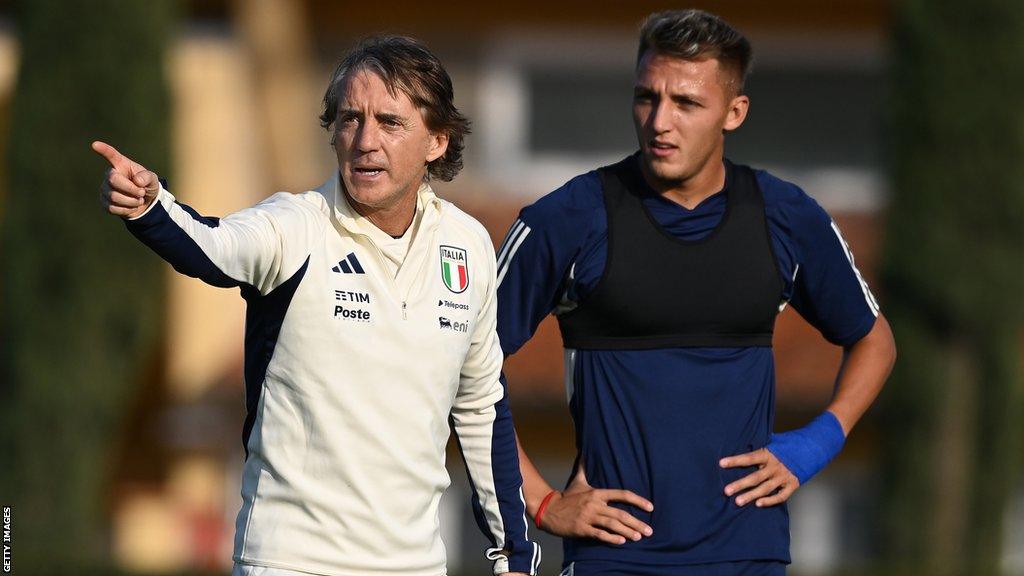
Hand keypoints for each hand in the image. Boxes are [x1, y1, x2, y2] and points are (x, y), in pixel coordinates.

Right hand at [92, 140, 159, 218]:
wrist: (145, 203)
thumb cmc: (146, 186)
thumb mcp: (152, 179)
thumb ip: (147, 177)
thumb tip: (137, 181)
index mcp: (121, 165)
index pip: (112, 155)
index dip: (104, 150)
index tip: (95, 144)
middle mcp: (110, 175)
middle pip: (113, 180)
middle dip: (131, 189)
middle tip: (142, 192)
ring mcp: (105, 189)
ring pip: (114, 196)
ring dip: (132, 201)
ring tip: (138, 200)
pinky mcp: (104, 202)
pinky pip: (112, 208)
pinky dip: (127, 209)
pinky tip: (131, 206)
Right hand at [537, 465, 652, 544]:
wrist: (548, 509)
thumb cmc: (566, 496)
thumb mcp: (577, 481)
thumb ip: (584, 468)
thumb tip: (585, 453)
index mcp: (597, 493)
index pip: (622, 494)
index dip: (637, 500)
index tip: (650, 507)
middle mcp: (594, 504)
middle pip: (620, 513)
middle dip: (636, 523)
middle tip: (649, 531)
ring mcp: (588, 516)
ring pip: (612, 524)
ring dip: (627, 531)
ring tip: (638, 537)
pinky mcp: (581, 528)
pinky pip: (599, 534)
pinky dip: (611, 538)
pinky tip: (621, 542)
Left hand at [720, 447, 799, 507]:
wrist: (812, 448)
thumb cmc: (788, 445)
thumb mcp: (774, 441)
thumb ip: (760, 446)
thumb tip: (741, 440)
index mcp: (769, 453)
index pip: (749, 457)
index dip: (735, 460)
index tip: (721, 463)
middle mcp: (776, 466)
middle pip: (755, 477)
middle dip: (740, 484)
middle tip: (727, 491)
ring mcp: (784, 477)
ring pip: (765, 488)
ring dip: (751, 496)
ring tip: (738, 501)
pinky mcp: (793, 485)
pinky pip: (780, 496)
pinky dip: (770, 501)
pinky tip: (758, 504)